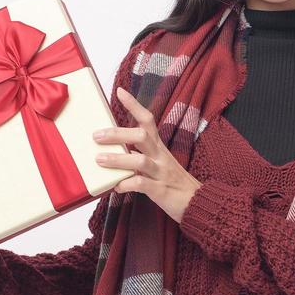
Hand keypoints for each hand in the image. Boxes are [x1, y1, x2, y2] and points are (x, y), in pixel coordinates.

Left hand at [93, 86, 200, 223]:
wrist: (198, 202)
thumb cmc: (173, 182)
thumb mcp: (158, 164)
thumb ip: (138, 157)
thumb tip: (113, 153)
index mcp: (159, 147)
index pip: (148, 120)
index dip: (134, 106)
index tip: (120, 92)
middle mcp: (160, 156)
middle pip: (141, 136)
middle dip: (118, 134)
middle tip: (96, 136)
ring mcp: (161, 172)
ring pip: (140, 160)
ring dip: (118, 159)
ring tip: (99, 160)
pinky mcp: (160, 190)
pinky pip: (142, 184)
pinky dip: (126, 184)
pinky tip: (116, 186)